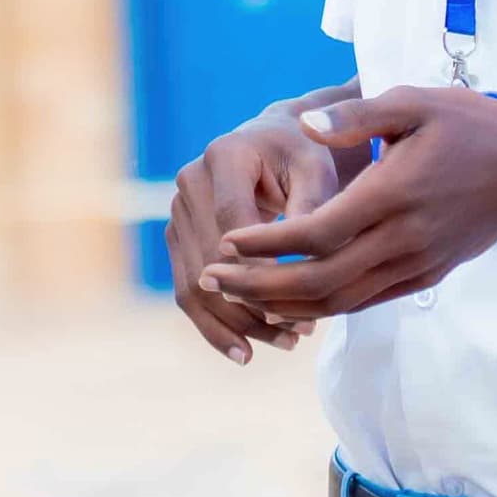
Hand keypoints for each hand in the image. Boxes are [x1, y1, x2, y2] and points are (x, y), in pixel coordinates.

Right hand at [164, 98, 350, 362]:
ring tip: (284, 345)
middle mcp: (189, 181)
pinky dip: (215, 326)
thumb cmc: (306, 155)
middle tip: (300, 333)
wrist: (277, 144)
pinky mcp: (178, 239)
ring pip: (195, 283)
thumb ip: (313, 209)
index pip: (233, 220)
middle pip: (210, 259)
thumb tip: (305, 266)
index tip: (299, 300)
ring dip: (236, 322)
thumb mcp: (318, 171)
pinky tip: (245, 353)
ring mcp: (177, 212)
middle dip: (252, 302)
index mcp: (224, 156)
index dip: (260, 265)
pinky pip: (187, 291)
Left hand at [201, 88, 496, 324]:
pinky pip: (365, 301)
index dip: (268, 245)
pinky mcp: (425, 276)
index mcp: (394, 195)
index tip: (226, 243)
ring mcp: (416, 264)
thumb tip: (306, 124)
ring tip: (239, 295)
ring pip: (341, 302)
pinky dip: (323, 306)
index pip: (318, 235)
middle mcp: (404, 240)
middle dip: (260, 286)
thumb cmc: (469, 124)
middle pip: (320, 282)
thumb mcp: (412, 102)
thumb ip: (355, 114)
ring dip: (286, 304)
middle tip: (212, 279)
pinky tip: (289, 299)